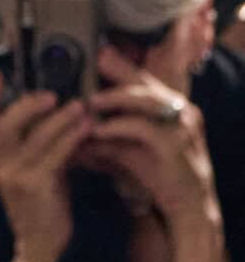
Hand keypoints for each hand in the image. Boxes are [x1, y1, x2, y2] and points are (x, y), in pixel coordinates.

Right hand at [0, 74, 91, 261]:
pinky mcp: (34, 186)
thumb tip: (55, 113)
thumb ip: (35, 145)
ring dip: (59, 118)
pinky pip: (53, 154)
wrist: (42, 247)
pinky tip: (87, 129)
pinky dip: (71, 138)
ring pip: (33, 136)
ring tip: (80, 107)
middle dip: (28, 104)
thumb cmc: (43, 206)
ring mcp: (14, 176)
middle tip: (53, 95)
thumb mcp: (33, 171)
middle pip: (5, 124)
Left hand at [86, 46, 218, 238]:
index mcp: (173, 107)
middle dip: (118, 69)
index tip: (98, 52)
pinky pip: (143, 128)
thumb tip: (74, 126)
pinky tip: (99, 129)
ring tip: (89, 100)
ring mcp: (181, 127)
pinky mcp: (176, 146)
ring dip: (114, 97)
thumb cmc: (158, 176)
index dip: (122, 66)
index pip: (145, 80)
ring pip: (146, 100)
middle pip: (145, 82)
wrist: (188, 209)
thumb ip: (106, 134)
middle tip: (94, 59)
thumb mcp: (129, 150)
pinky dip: (118, 126)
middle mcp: (182, 111)